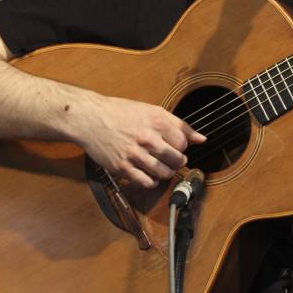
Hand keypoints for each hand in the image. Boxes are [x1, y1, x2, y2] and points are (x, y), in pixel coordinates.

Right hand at [78, 96, 205, 188]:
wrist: (91, 118)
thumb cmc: (121, 112)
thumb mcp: (152, 111)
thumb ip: (178, 125)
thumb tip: (201, 138)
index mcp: (157, 121)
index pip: (183, 143)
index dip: (181, 147)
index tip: (175, 146)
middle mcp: (147, 137)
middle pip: (176, 159)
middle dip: (177, 162)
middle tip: (172, 160)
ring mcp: (134, 153)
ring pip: (163, 173)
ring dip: (167, 173)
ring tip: (162, 167)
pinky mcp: (122, 167)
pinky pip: (145, 182)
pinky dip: (151, 181)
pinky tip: (149, 174)